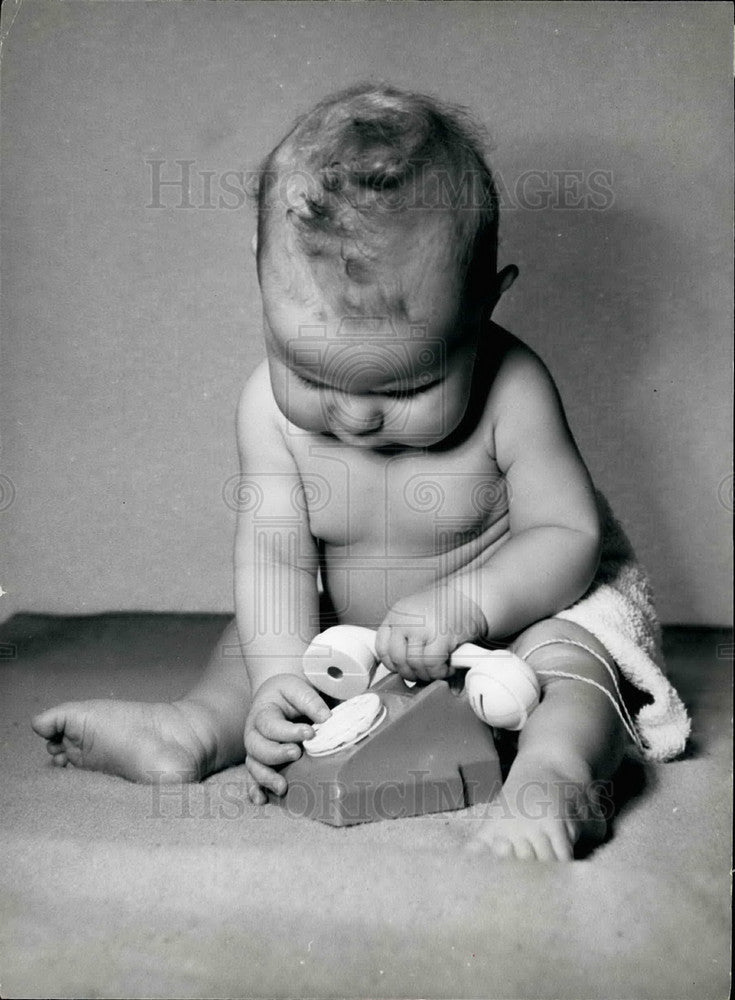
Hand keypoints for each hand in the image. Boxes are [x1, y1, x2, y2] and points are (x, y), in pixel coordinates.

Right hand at [244, 673, 329, 803]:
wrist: (277, 695)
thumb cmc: (288, 693)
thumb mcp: (297, 688)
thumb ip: (309, 700)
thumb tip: (326, 718)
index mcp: (262, 712)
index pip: (270, 724)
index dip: (288, 731)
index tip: (310, 733)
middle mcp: (254, 733)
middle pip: (256, 748)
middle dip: (276, 754)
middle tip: (297, 754)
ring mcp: (256, 750)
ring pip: (253, 765)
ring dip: (266, 777)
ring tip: (282, 786)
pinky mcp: (260, 763)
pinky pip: (253, 779)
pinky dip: (255, 790)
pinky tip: (262, 799)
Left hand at [375, 588, 487, 682]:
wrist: (469, 596)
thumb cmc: (445, 608)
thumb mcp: (417, 617)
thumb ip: (407, 638)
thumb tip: (403, 668)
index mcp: (396, 615)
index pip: (381, 648)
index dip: (391, 664)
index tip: (401, 669)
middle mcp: (405, 620)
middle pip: (397, 659)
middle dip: (410, 673)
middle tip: (423, 674)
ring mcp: (422, 627)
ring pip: (414, 664)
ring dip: (427, 674)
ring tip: (438, 670)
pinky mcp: (440, 635)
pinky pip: (433, 664)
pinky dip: (440, 672)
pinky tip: (448, 667)